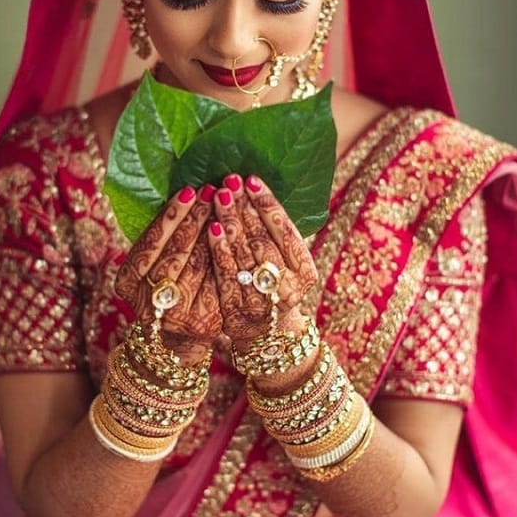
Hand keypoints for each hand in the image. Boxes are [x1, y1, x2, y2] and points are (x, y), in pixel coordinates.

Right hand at [114, 186, 221, 362]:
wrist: (173, 341)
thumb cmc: (161, 288)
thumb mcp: (147, 266)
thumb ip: (157, 239)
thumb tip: (185, 194)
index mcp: (126, 282)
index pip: (150, 243)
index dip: (170, 217)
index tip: (188, 191)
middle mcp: (148, 302)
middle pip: (176, 254)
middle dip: (196, 219)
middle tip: (212, 191)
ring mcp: (178, 316)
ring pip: (200, 266)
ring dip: (215, 232)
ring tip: (228, 204)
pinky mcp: (207, 322)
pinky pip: (220, 282)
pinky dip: (229, 255)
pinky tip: (238, 233)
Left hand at [207, 174, 318, 347]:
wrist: (267, 336)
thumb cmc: (275, 285)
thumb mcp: (287, 263)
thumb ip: (277, 235)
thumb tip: (255, 188)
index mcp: (306, 272)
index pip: (287, 231)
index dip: (268, 204)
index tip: (252, 179)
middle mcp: (288, 289)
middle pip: (263, 241)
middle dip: (244, 209)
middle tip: (230, 181)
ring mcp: (262, 303)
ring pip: (243, 256)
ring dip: (230, 223)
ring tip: (219, 196)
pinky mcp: (236, 312)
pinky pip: (225, 275)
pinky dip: (218, 250)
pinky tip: (210, 228)